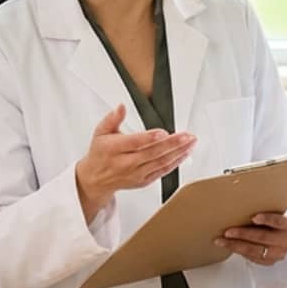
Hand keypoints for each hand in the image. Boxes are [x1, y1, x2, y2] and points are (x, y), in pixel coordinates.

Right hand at [74, 104, 195, 221]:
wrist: (96, 180)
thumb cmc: (100, 154)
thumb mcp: (100, 132)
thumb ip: (112, 118)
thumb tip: (121, 107)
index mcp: (114, 149)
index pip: (134, 143)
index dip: (150, 138)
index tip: (163, 132)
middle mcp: (126, 163)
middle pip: (152, 153)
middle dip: (172, 144)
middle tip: (187, 136)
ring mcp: (136, 173)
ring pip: (161, 163)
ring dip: (178, 152)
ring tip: (190, 142)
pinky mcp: (144, 180)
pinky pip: (162, 172)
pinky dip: (175, 163)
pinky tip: (184, 154)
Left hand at [216, 212, 286, 265]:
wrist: (283, 235)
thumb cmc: (275, 220)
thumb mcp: (276, 212)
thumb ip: (265, 208)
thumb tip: (241, 200)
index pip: (280, 221)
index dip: (267, 219)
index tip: (254, 217)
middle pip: (263, 237)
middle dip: (244, 234)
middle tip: (228, 231)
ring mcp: (279, 253)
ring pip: (255, 251)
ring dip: (236, 245)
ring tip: (222, 241)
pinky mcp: (270, 262)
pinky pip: (252, 258)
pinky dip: (239, 252)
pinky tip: (228, 246)